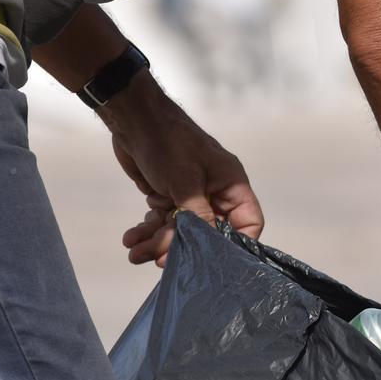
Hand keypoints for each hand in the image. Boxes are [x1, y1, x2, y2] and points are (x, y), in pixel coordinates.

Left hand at [100, 78, 264, 264]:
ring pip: (180, 231)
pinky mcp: (168, 196)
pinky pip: (162, 222)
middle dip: (180, 246)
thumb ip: (199, 217)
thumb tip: (207, 249)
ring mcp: (191, 196)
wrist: (133, 119)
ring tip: (135, 251)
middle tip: (157, 259)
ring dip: (157, 242)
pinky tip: (131, 237)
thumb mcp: (186, 182)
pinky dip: (147, 231)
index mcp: (231, 185)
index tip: (212, 260)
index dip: (235, 245)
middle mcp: (215, 193)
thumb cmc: (168, 141)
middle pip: (207, 233)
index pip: (248, 223)